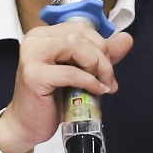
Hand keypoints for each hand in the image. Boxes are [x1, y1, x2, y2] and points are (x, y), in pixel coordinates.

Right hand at [0, 17, 134, 152]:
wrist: (27, 125)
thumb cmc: (50, 99)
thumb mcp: (81, 72)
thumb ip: (101, 55)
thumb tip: (125, 39)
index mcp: (44, 36)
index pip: (81, 28)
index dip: (101, 45)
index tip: (107, 67)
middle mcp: (35, 41)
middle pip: (81, 35)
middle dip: (102, 58)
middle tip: (108, 79)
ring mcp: (32, 56)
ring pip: (76, 47)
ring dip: (96, 67)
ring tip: (101, 84)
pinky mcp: (34, 75)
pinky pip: (71, 72)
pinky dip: (89, 82)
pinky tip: (96, 91)